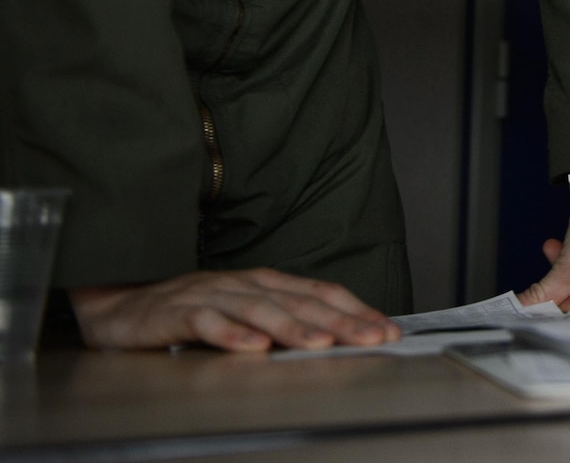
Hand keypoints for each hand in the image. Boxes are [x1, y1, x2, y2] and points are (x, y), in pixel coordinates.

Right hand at [70, 269, 399, 351]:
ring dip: (293, 327)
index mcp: (266, 282)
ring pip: (259, 310)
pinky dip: (230, 334)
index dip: (356, 310)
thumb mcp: (244, 312)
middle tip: (372, 338)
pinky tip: (252, 348)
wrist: (121, 305)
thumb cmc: (189, 310)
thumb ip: (284, 320)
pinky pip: (206, 322)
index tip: (387, 330)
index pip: (320, 293)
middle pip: (299, 301)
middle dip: (340, 321)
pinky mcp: (176, 312)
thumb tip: (337, 336)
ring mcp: (212, 295)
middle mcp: (245, 283)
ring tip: (321, 343)